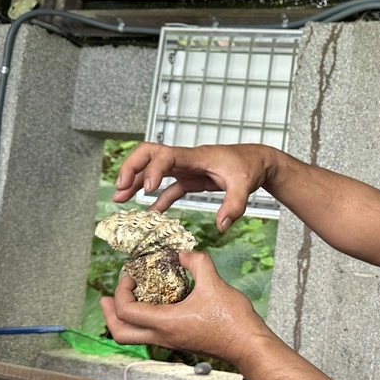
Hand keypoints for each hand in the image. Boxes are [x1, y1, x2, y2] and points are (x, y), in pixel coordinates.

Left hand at [101, 251, 263, 363]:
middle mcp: (164, 336)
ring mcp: (172, 341)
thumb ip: (197, 262)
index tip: (129, 276)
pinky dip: (143, 320)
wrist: (248, 344)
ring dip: (125, 318)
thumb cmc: (232, 320)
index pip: (126, 311)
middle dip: (108, 315)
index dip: (120, 292)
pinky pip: (151, 333)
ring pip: (134, 336)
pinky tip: (156, 304)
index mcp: (166, 323)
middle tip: (105, 299)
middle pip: (121, 334)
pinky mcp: (181, 341)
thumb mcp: (214, 283)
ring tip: (128, 300)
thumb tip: (183, 253)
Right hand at [112, 141, 271, 231]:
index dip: (152, 169)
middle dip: (130, 167)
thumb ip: (234, 205)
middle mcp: (186, 159)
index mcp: (195, 156)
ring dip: (135, 182)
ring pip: (153, 169)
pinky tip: (150, 213)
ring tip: (119, 198)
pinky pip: (169, 187)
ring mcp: (187, 168)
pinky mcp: (192, 179)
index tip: (147, 189)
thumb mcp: (245, 185)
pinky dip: (158, 199)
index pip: (165, 155)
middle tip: (120, 187)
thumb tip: (221, 226)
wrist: (259, 161)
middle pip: (148, 153)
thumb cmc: (251, 167)